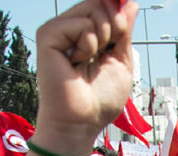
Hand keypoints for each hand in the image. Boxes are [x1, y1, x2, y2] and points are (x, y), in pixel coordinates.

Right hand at [32, 0, 137, 155]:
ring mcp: (57, 30)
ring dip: (104, 37)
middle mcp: (69, 28)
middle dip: (116, 26)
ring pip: (94, 9)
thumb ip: (124, 30)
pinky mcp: (48, 36)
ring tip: (89, 60)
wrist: (82, 122)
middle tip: (105, 52)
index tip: (124, 23)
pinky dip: (89, 44)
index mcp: (85, 33)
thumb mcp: (120, 59)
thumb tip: (129, 2)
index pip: (103, 5)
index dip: (117, 7)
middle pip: (101, 3)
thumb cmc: (99, 99)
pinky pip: (82, 24)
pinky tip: (77, 61)